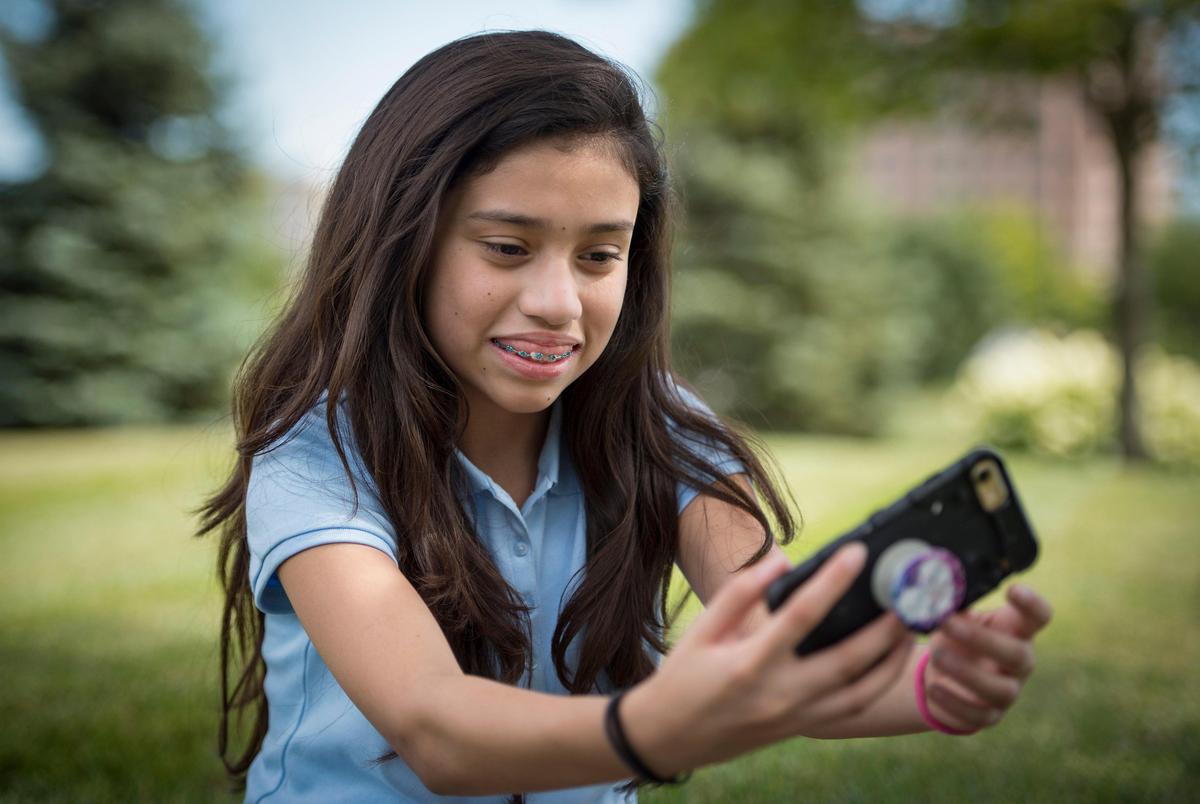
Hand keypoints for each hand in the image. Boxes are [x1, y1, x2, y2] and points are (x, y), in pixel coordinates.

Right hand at [621, 543, 912, 776]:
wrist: (669, 737)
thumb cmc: (683, 677)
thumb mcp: (702, 630)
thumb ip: (740, 593)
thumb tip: (781, 561)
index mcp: (749, 664)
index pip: (801, 616)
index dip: (832, 582)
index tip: (857, 553)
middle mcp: (779, 695)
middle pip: (846, 660)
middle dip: (882, 627)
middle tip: (906, 595)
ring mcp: (795, 717)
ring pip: (860, 692)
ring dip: (890, 660)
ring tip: (909, 627)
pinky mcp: (802, 727)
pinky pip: (851, 708)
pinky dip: (877, 684)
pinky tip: (888, 659)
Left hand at [923, 584, 1052, 731]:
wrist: (943, 678)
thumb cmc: (955, 638)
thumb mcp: (955, 618)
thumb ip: (955, 606)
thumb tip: (940, 589)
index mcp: (1016, 631)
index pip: (1039, 617)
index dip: (1032, 605)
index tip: (1012, 589)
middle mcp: (1020, 663)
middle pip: (1018, 655)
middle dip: (982, 640)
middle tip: (947, 623)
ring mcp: (1008, 692)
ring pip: (1001, 690)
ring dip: (966, 672)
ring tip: (937, 655)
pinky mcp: (989, 716)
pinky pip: (978, 715)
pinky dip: (954, 702)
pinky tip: (934, 687)